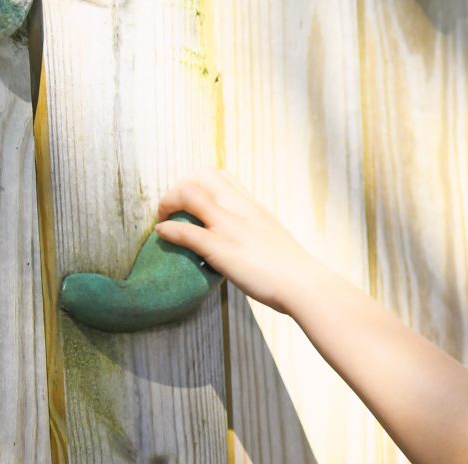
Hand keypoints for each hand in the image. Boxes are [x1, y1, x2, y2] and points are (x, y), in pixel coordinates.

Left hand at [154, 169, 330, 315]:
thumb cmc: (295, 270)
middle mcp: (239, 209)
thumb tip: (247, 241)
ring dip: (167, 203)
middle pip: (199, 176)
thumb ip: (256, 232)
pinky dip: (169, 229)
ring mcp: (229, 227)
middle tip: (172, 209)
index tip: (191, 200)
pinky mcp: (220, 248)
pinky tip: (162, 234)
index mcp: (253, 206)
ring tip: (162, 218)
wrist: (305, 285)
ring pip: (188, 194)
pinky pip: (185, 231)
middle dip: (178, 188)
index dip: (198, 182)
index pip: (220, 175)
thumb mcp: (274, 238)